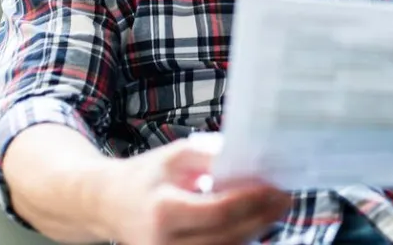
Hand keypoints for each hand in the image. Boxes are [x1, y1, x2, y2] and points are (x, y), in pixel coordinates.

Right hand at [99, 137, 291, 244]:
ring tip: (274, 210)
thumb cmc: (145, 177)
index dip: (251, 201)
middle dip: (261, 218)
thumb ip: (210, 157)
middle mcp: (164, 243)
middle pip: (227, 236)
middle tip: (285, 199)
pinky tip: (253, 224)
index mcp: (163, 210)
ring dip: (254, 232)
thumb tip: (249, 159)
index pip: (217, 211)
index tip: (274, 188)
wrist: (107, 205)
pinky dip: (237, 240)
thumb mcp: (174, 157)